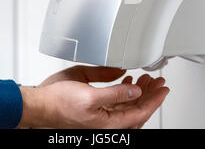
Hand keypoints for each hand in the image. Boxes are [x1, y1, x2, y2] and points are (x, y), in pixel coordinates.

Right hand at [18, 66, 168, 128]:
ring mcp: (101, 118)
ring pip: (127, 107)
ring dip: (139, 93)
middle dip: (149, 95)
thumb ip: (115, 93)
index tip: (164, 89)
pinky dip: (125, 92)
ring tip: (145, 80)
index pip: (140, 113)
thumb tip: (136, 92)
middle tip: (158, 82)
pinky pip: (116, 104)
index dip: (155, 100)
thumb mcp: (89, 95)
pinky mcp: (94, 111)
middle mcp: (106, 124)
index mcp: (108, 124)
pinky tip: (127, 82)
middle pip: (136, 111)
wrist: (40, 105)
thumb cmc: (58, 103)